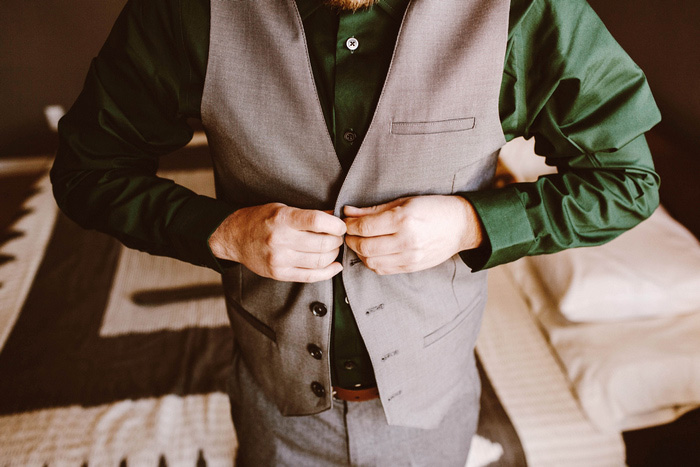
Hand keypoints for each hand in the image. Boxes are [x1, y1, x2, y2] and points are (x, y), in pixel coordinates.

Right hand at [208, 203, 345, 282]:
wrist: (234, 237)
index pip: (317, 221)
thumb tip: (334, 217)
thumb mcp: (282, 208)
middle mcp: (280, 240)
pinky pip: (310, 276)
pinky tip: (335, 266)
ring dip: (334, 255)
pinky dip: (328, 272)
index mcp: (282, 219)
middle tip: (338, 237)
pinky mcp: (279, 274)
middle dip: (337, 240)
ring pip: (320, 261)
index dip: (335, 224)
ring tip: (333, 248)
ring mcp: (279, 259)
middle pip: (323, 243)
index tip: (340, 225)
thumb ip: (308, 214)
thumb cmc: (260, 220)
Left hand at [344, 195, 482, 274]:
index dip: (350, 225)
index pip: (365, 227)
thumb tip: (349, 212)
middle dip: (351, 240)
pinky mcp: (411, 267)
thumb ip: (374, 210)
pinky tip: (371, 252)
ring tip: (358, 242)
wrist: (461, 226)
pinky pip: (383, 270)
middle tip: (348, 233)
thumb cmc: (433, 208)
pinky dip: (371, 262)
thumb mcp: (404, 201)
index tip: (345, 221)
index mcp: (404, 220)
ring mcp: (410, 257)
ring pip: (371, 261)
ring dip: (359, 253)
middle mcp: (406, 240)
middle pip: (365, 246)